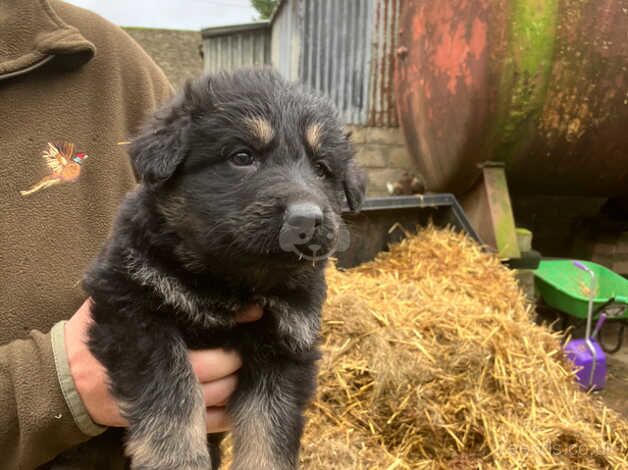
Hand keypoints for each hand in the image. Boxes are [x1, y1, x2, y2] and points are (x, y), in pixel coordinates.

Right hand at [64, 298, 262, 431]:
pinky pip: (208, 423)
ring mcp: (165, 402)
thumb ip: (146, 287)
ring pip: (218, 397)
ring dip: (237, 382)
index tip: (254, 310)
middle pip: (216, 369)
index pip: (204, 336)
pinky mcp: (167, 420)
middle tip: (250, 338)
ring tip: (246, 363)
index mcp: (154, 341)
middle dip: (237, 355)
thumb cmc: (98, 332)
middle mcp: (162, 373)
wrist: (69, 377)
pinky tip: (237, 396)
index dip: (234, 322)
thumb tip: (175, 257)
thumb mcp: (118, 302)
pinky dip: (227, 414)